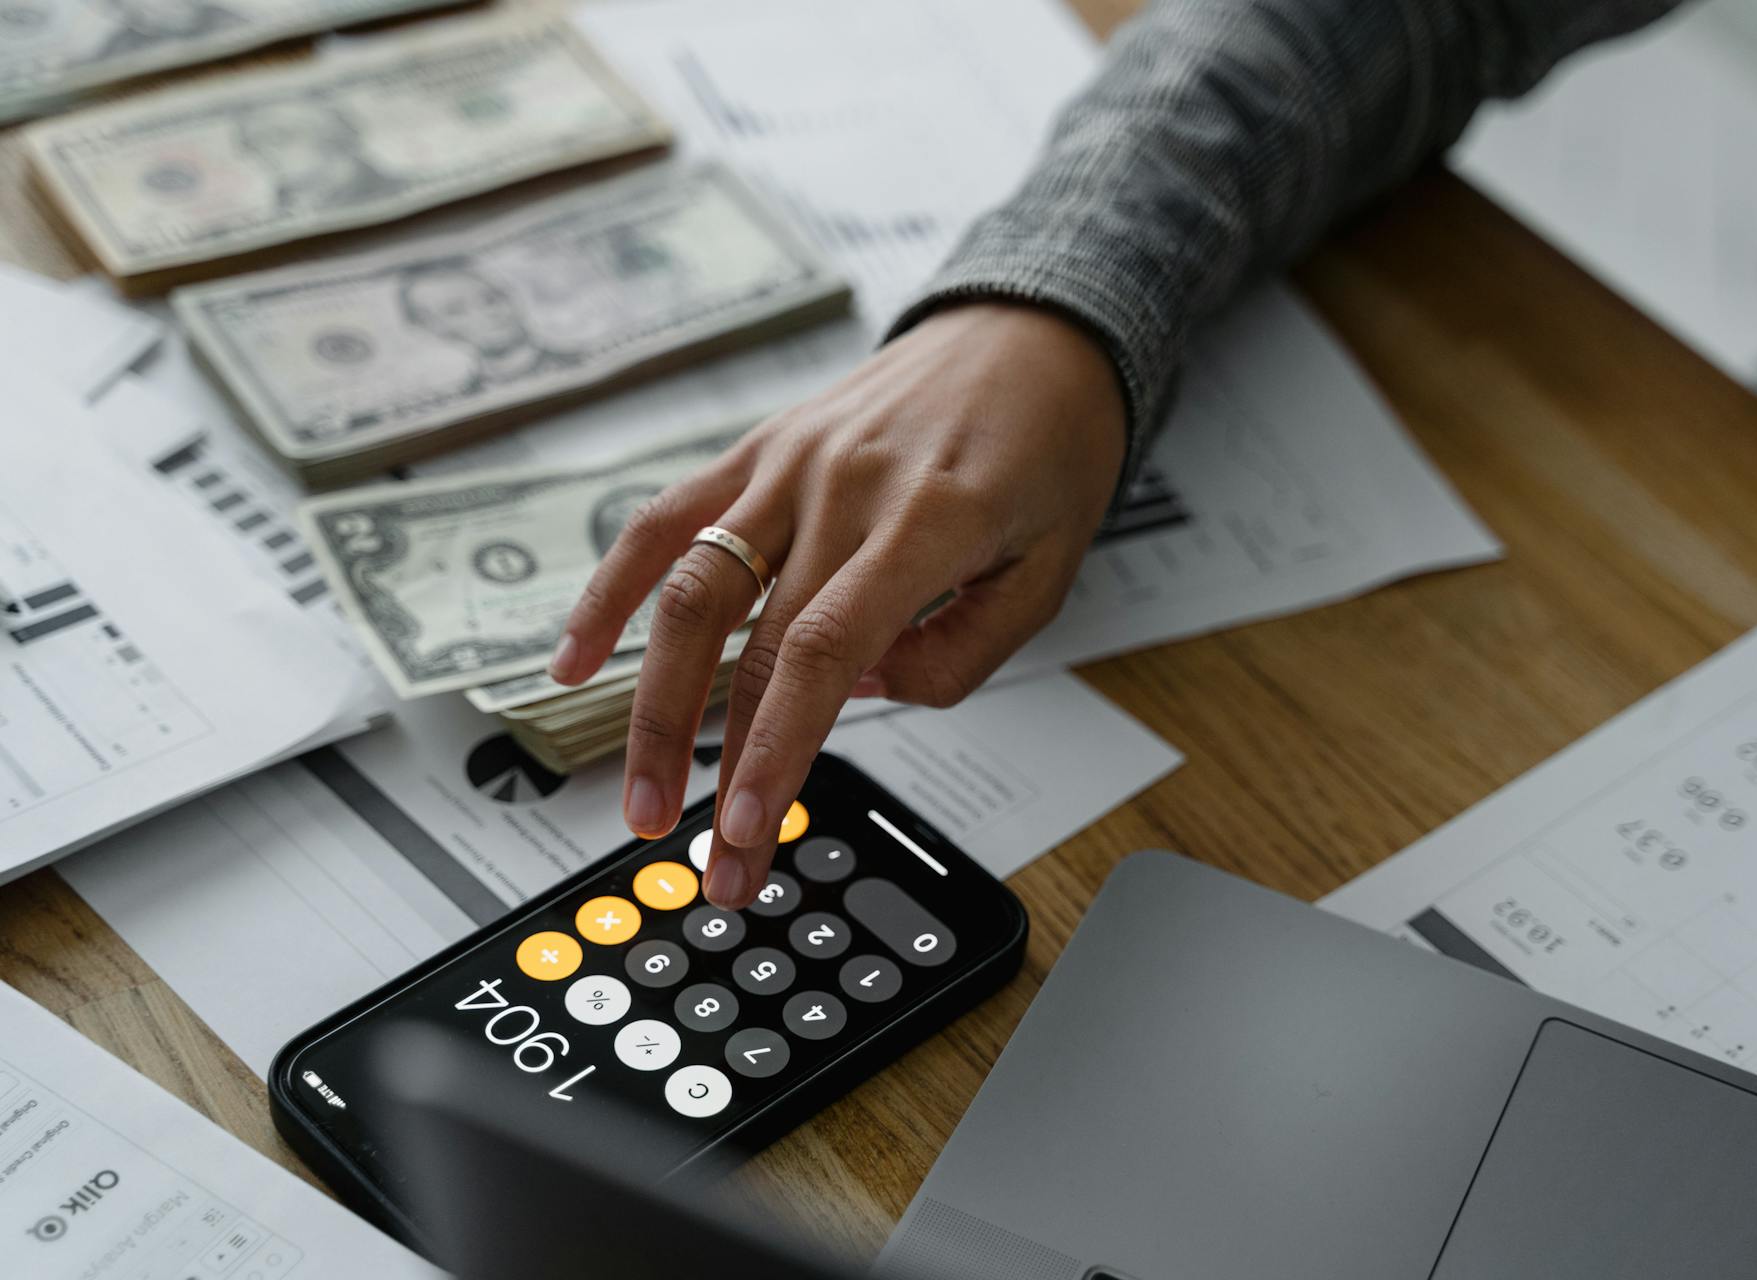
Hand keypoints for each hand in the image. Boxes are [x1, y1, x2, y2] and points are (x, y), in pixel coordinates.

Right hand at [551, 302, 1126, 907]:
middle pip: (748, 642)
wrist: (1027, 334)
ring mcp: (789, 462)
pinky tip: (575, 661)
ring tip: (637, 795)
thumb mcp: (1046, 572)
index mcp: (926, 520)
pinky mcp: (757, 450)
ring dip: (653, 705)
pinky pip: (665, 520)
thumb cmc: (1046, 451)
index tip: (747, 831)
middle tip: (703, 861)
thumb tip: (854, 694)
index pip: (821, 652)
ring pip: (688, 590)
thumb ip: (957, 654)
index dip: (775, 749)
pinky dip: (610, 590)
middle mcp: (842, 485)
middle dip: (718, 769)